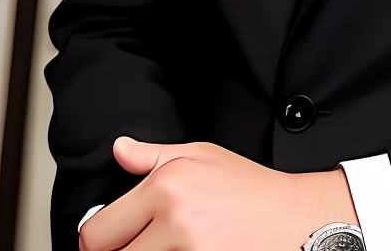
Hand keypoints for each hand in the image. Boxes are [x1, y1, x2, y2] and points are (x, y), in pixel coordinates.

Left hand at [78, 137, 356, 250]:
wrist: (294, 220)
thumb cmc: (250, 189)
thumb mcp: (202, 155)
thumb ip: (152, 155)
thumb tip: (119, 150)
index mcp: (166, 186)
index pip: (96, 234)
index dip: (97, 241)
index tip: (110, 240)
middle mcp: (174, 222)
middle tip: (143, 242)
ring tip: (165, 248)